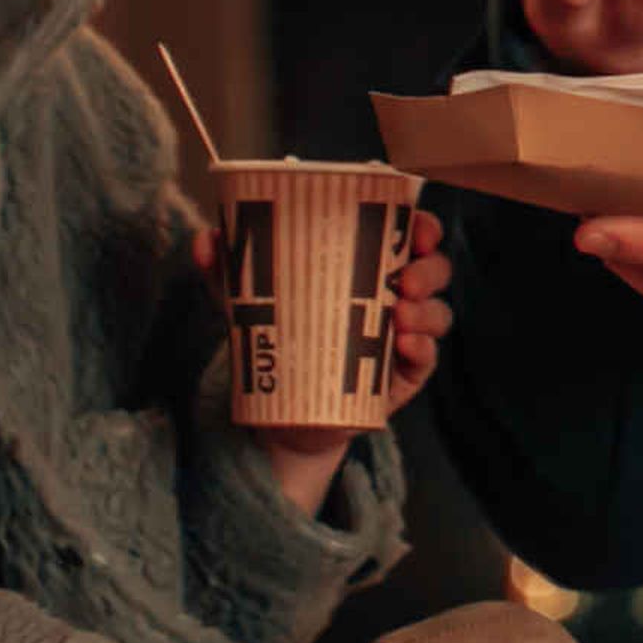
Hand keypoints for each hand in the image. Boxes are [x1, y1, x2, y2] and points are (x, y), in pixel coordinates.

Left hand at [194, 213, 451, 505]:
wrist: (283, 415)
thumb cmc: (279, 342)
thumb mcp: (251, 304)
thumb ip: (227, 272)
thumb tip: (205, 239)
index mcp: (368, 267)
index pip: (410, 237)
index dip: (422, 227)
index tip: (416, 227)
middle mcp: (395, 298)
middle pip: (434, 271)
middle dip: (430, 267)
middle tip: (406, 278)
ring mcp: (404, 338)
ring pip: (437, 314)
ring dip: (428, 310)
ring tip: (401, 313)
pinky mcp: (404, 378)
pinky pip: (427, 359)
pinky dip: (422, 348)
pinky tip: (404, 344)